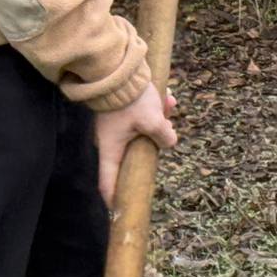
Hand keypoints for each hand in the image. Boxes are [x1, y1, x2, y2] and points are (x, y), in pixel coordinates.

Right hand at [93, 83, 177, 205]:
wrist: (116, 66)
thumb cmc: (130, 98)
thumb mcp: (152, 120)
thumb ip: (163, 136)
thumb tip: (169, 142)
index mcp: (111, 149)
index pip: (108, 182)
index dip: (114, 199)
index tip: (120, 210)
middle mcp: (108, 140)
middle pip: (131, 155)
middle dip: (152, 147)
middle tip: (165, 133)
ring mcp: (113, 125)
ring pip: (141, 131)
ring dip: (158, 122)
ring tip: (169, 104)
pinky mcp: (119, 110)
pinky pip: (140, 115)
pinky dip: (154, 109)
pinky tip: (167, 97)